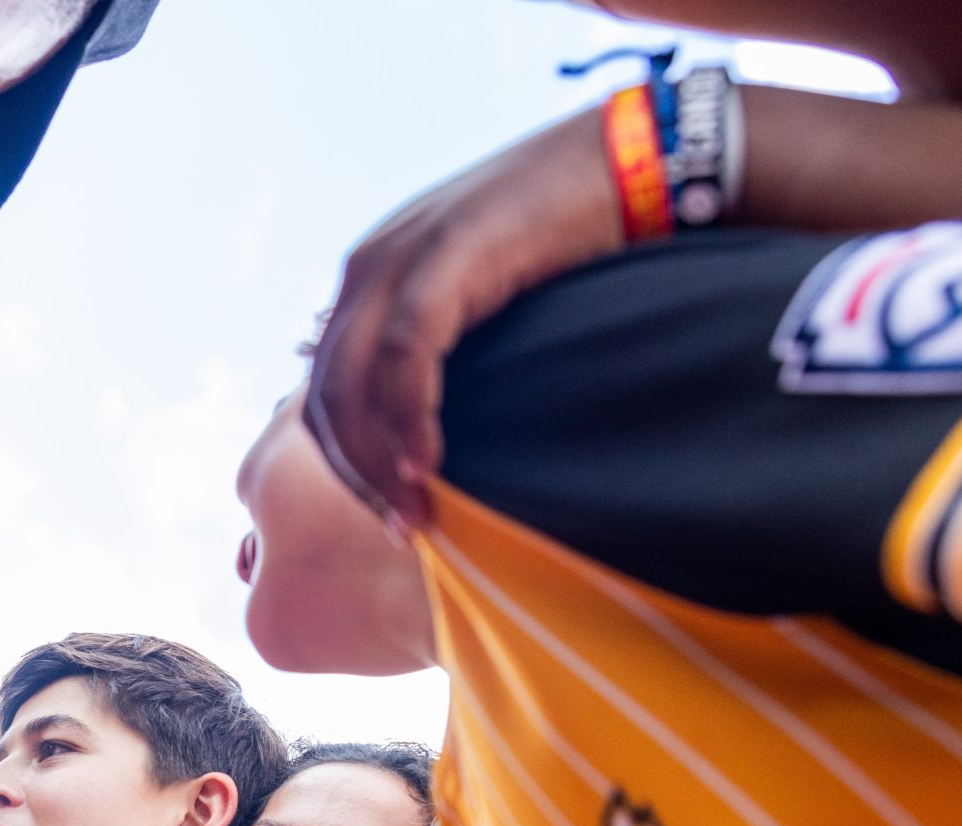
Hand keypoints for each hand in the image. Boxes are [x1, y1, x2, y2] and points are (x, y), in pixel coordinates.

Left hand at [304, 104, 619, 528]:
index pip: (325, 391)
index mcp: (369, 279)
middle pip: (327, 397)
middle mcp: (369, 265)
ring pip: (353, 383)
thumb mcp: (487, 301)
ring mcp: (401, 253)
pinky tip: (428, 464)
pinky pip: (403, 354)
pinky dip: (408, 416)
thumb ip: (449, 352)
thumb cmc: (574, 243)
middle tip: (405, 528)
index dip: (349, 464)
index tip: (391, 515)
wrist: (635, 161)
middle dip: (358, 474)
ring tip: (418, 513)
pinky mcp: (447, 253)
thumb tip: (436, 436)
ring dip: (379, 460)